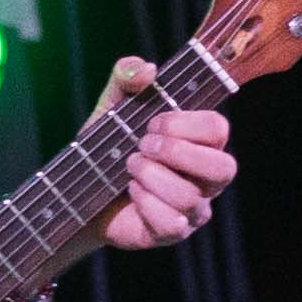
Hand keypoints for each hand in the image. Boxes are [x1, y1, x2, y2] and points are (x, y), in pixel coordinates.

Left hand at [96, 55, 235, 249]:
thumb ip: (126, 78)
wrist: (77, 190)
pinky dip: (146, 204)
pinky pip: (172, 223)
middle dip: (177, 152)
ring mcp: (192, 208)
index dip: (185, 123)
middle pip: (225, 168)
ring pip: (191, 197)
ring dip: (151, 176)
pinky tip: (131, 193)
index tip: (152, 122)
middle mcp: (204, 178)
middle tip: (143, 145)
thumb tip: (147, 69)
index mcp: (198, 143)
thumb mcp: (110, 106)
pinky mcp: (172, 232)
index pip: (218, 129)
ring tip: (129, 168)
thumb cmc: (106, 146)